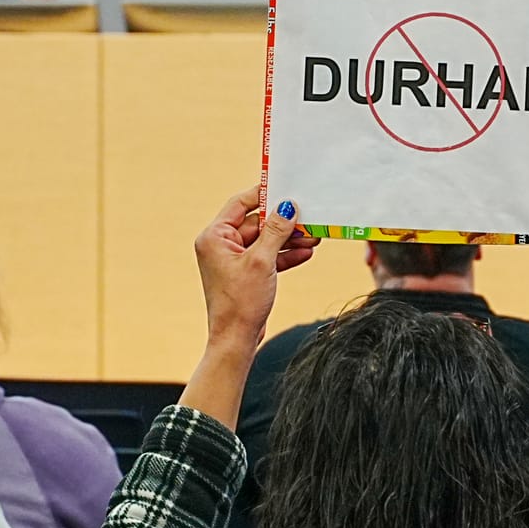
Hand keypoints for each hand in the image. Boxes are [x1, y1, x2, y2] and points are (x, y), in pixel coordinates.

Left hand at [192, 187, 317, 350]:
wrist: (236, 339)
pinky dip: (285, 256)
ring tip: (313, 237)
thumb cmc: (241, 302)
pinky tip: (305, 253)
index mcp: (214, 237)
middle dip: (284, 223)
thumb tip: (287, 207)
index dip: (264, 195)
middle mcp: (220, 245)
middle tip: (308, 219)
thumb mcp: (262, 261)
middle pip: (257, 223)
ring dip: (289, 240)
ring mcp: (234, 260)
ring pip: (265, 241)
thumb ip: (275, 231)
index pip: (240, 204)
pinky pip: (267, 257)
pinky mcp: (246, 274)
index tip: (285, 188)